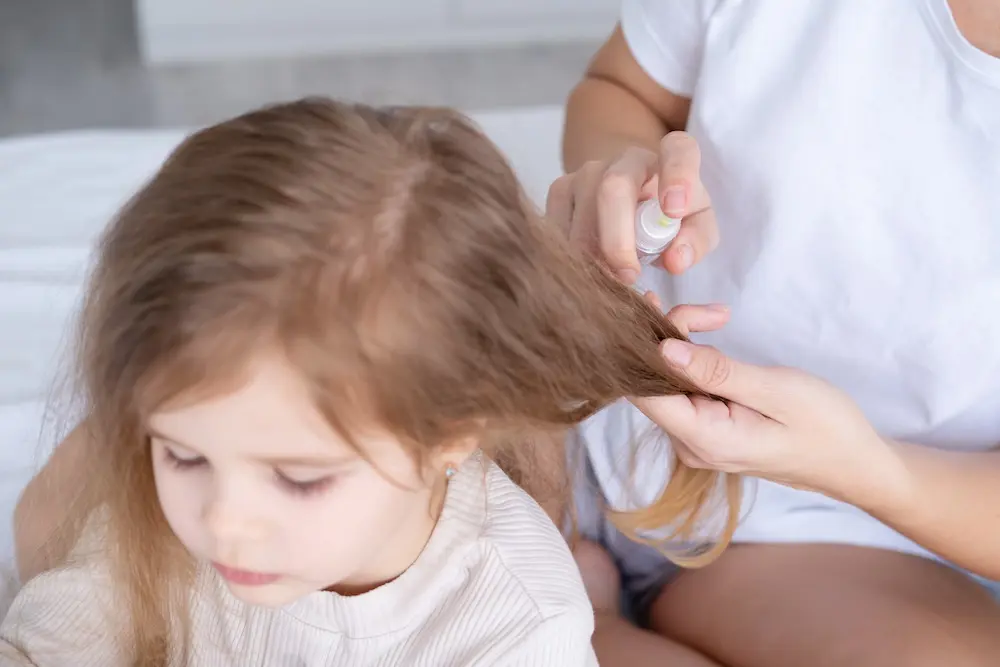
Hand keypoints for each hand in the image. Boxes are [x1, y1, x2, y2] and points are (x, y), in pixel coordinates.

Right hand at [546, 132, 718, 284]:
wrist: (630, 198)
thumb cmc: (667, 214)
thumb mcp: (695, 225)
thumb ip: (696, 240)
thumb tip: (675, 261)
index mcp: (669, 157)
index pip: (678, 152)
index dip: (677, 176)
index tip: (675, 211)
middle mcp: (626, 158)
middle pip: (614, 187)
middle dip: (618, 238)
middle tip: (629, 276)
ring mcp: (587, 172)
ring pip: (581, 212)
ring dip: (593, 254)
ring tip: (609, 280)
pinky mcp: (560, 190)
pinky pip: (558, 225)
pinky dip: (570, 254)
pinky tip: (587, 268)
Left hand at [631, 322, 892, 498]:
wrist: (853, 460)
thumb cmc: (825, 426)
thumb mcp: (775, 390)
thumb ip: (716, 371)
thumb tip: (663, 349)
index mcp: (704, 439)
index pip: (644, 393)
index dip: (640, 348)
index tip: (654, 309)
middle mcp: (689, 444)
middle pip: (653, 383)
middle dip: (670, 337)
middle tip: (711, 312)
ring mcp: (696, 439)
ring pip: (667, 382)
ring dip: (684, 344)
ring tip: (717, 317)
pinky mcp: (706, 429)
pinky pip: (684, 389)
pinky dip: (694, 360)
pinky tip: (714, 339)